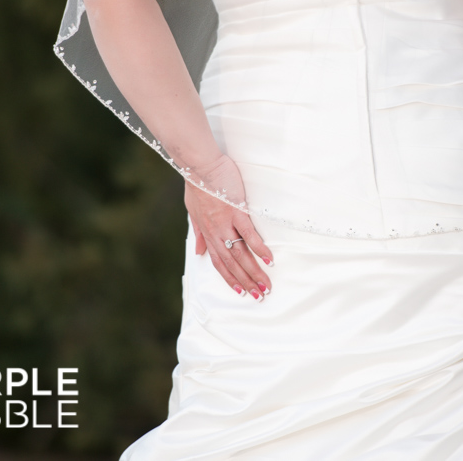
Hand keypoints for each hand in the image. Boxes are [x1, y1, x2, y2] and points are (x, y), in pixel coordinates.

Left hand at [183, 154, 273, 301]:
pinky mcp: (236, 212)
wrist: (199, 166)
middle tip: (259, 296)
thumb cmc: (197, 185)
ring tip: (266, 285)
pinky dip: (259, 248)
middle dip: (246, 282)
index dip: (230, 279)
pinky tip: (269, 260)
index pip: (219, 263)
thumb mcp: (193, 212)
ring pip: (241, 254)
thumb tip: (199, 252)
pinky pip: (249, 235)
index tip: (240, 292)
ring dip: (254, 272)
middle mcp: (216, 233)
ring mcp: (226, 224)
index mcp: (207, 233)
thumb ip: (199, 233)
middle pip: (232, 264)